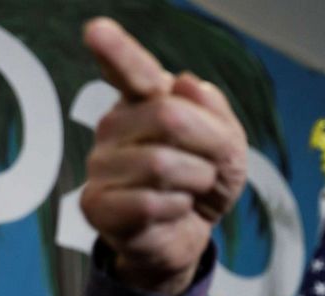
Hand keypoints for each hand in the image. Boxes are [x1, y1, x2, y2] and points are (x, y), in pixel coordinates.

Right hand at [81, 17, 247, 295]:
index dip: (116, 51)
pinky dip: (176, 210)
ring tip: (188, 192)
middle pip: (169, 117)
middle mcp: (114, 125)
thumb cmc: (201, 184)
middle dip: (208, 147)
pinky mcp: (96, 205)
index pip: (131, 70)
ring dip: (194, 183)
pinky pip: (149, 202)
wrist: (185, 237)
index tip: (97, 31)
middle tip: (209, 169)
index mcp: (144, 101)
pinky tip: (170, 212)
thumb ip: (215, 114)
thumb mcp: (228, 148)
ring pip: (161, 164)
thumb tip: (186, 84)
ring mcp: (100, 164)